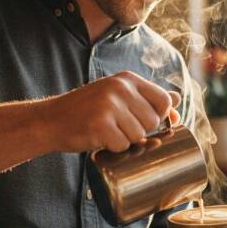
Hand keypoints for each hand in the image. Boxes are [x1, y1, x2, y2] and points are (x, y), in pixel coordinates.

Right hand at [43, 71, 179, 152]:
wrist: (50, 120)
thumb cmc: (86, 110)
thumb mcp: (116, 95)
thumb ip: (145, 97)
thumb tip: (177, 100)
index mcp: (127, 79)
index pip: (163, 100)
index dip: (159, 116)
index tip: (144, 121)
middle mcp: (120, 88)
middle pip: (153, 121)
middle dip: (140, 131)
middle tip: (118, 128)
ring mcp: (110, 106)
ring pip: (139, 135)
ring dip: (125, 141)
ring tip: (107, 132)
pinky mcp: (100, 125)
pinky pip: (122, 145)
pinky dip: (113, 148)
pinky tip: (99, 139)